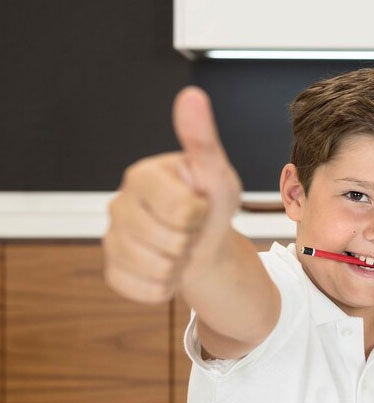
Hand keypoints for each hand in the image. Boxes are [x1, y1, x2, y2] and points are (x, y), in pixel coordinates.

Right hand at [102, 86, 241, 302]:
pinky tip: (168, 267)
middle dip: (191, 240)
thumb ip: (202, 141)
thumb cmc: (211, 206)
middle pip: (168, 240)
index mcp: (142, 175)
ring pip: (155, 268)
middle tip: (191, 230)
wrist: (206, 246)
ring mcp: (112, 239)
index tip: (201, 206)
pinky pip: (144, 290)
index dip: (200, 214)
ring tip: (181, 248)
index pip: (180, 208)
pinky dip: (165, 286)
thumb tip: (191, 96)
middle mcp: (118, 204)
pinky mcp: (113, 270)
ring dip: (180, 264)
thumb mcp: (217, 175)